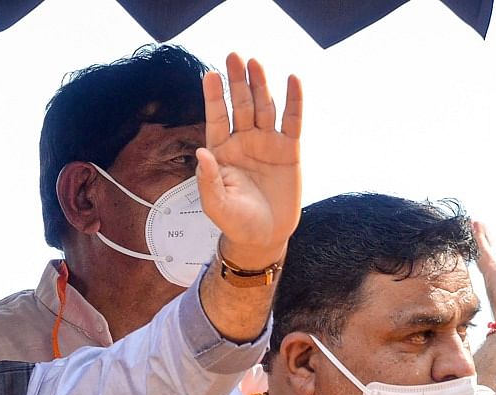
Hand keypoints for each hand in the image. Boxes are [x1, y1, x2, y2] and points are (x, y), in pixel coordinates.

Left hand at [198, 53, 302, 269]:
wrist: (264, 236)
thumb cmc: (235, 221)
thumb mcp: (215, 204)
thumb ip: (207, 179)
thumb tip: (201, 154)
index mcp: (221, 152)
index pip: (216, 118)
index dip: (214, 97)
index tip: (210, 75)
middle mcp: (243, 142)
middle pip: (240, 106)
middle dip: (237, 82)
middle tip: (233, 56)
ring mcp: (266, 144)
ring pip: (264, 107)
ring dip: (260, 85)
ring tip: (256, 62)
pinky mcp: (289, 150)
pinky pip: (292, 121)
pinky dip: (294, 101)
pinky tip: (292, 80)